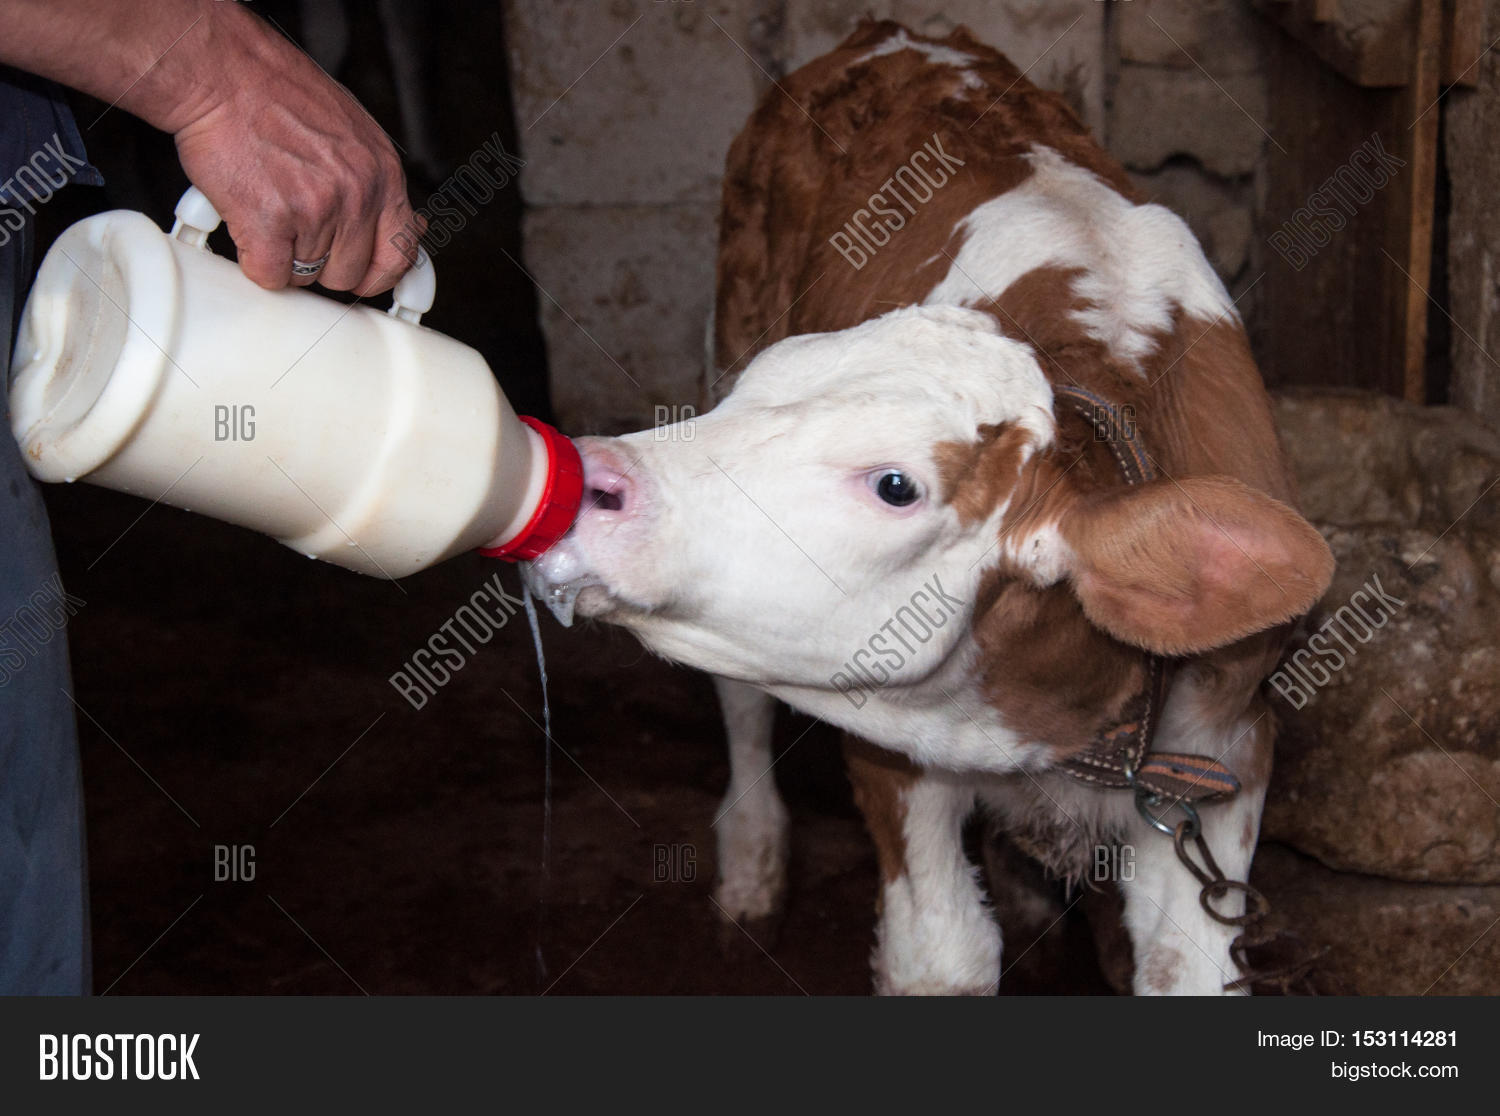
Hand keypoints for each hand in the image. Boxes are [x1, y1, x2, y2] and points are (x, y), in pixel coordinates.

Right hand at [170, 25, 419, 294]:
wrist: (221, 71)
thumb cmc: (275, 92)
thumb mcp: (351, 131)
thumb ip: (372, 181)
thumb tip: (394, 223)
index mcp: (382, 173)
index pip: (399, 254)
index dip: (377, 273)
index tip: (362, 276)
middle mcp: (358, 193)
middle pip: (348, 274)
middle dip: (319, 261)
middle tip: (294, 227)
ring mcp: (316, 210)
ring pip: (304, 275)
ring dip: (282, 254)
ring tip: (267, 206)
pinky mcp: (271, 222)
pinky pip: (270, 275)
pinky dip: (254, 260)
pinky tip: (248, 225)